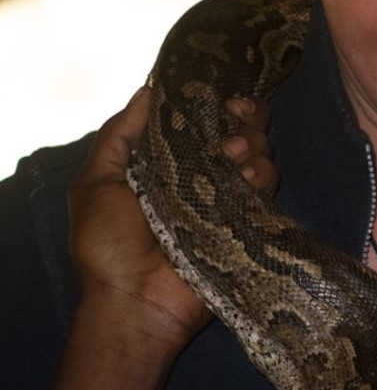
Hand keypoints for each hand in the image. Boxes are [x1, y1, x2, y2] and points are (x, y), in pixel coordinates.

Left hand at [38, 87, 275, 389]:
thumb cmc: (107, 243)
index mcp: (169, 162)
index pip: (201, 119)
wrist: (135, 302)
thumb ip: (120, 135)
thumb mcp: (97, 181)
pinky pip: (266, 188)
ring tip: (232, 155)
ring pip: (258, 153)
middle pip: (238, 129)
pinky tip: (247, 176)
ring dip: (250, 144)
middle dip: (243, 115)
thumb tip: (150, 88)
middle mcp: (203, 175)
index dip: (214, 100)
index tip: (220, 90)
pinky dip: (260, 175)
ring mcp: (229, 198)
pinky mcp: (248, 221)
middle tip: (237, 115)